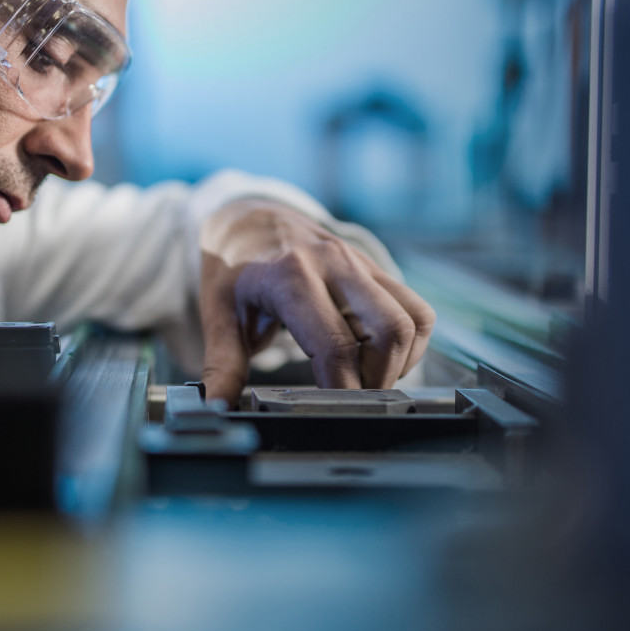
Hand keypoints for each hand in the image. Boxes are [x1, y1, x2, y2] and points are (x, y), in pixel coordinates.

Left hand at [198, 199, 436, 405]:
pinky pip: (416, 310)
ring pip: (413, 320)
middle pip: (390, 331)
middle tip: (351, 396)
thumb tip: (213, 408)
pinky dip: (409, 342)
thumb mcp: (217, 315)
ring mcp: (360, 262)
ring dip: (399, 361)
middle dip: (379, 379)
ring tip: (364, 376)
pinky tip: (376, 355)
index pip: (336, 346)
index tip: (332, 411)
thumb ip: (222, 365)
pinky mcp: (376, 268)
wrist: (249, 219)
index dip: (342, 389)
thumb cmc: (233, 271)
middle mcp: (334, 263)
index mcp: (291, 276)